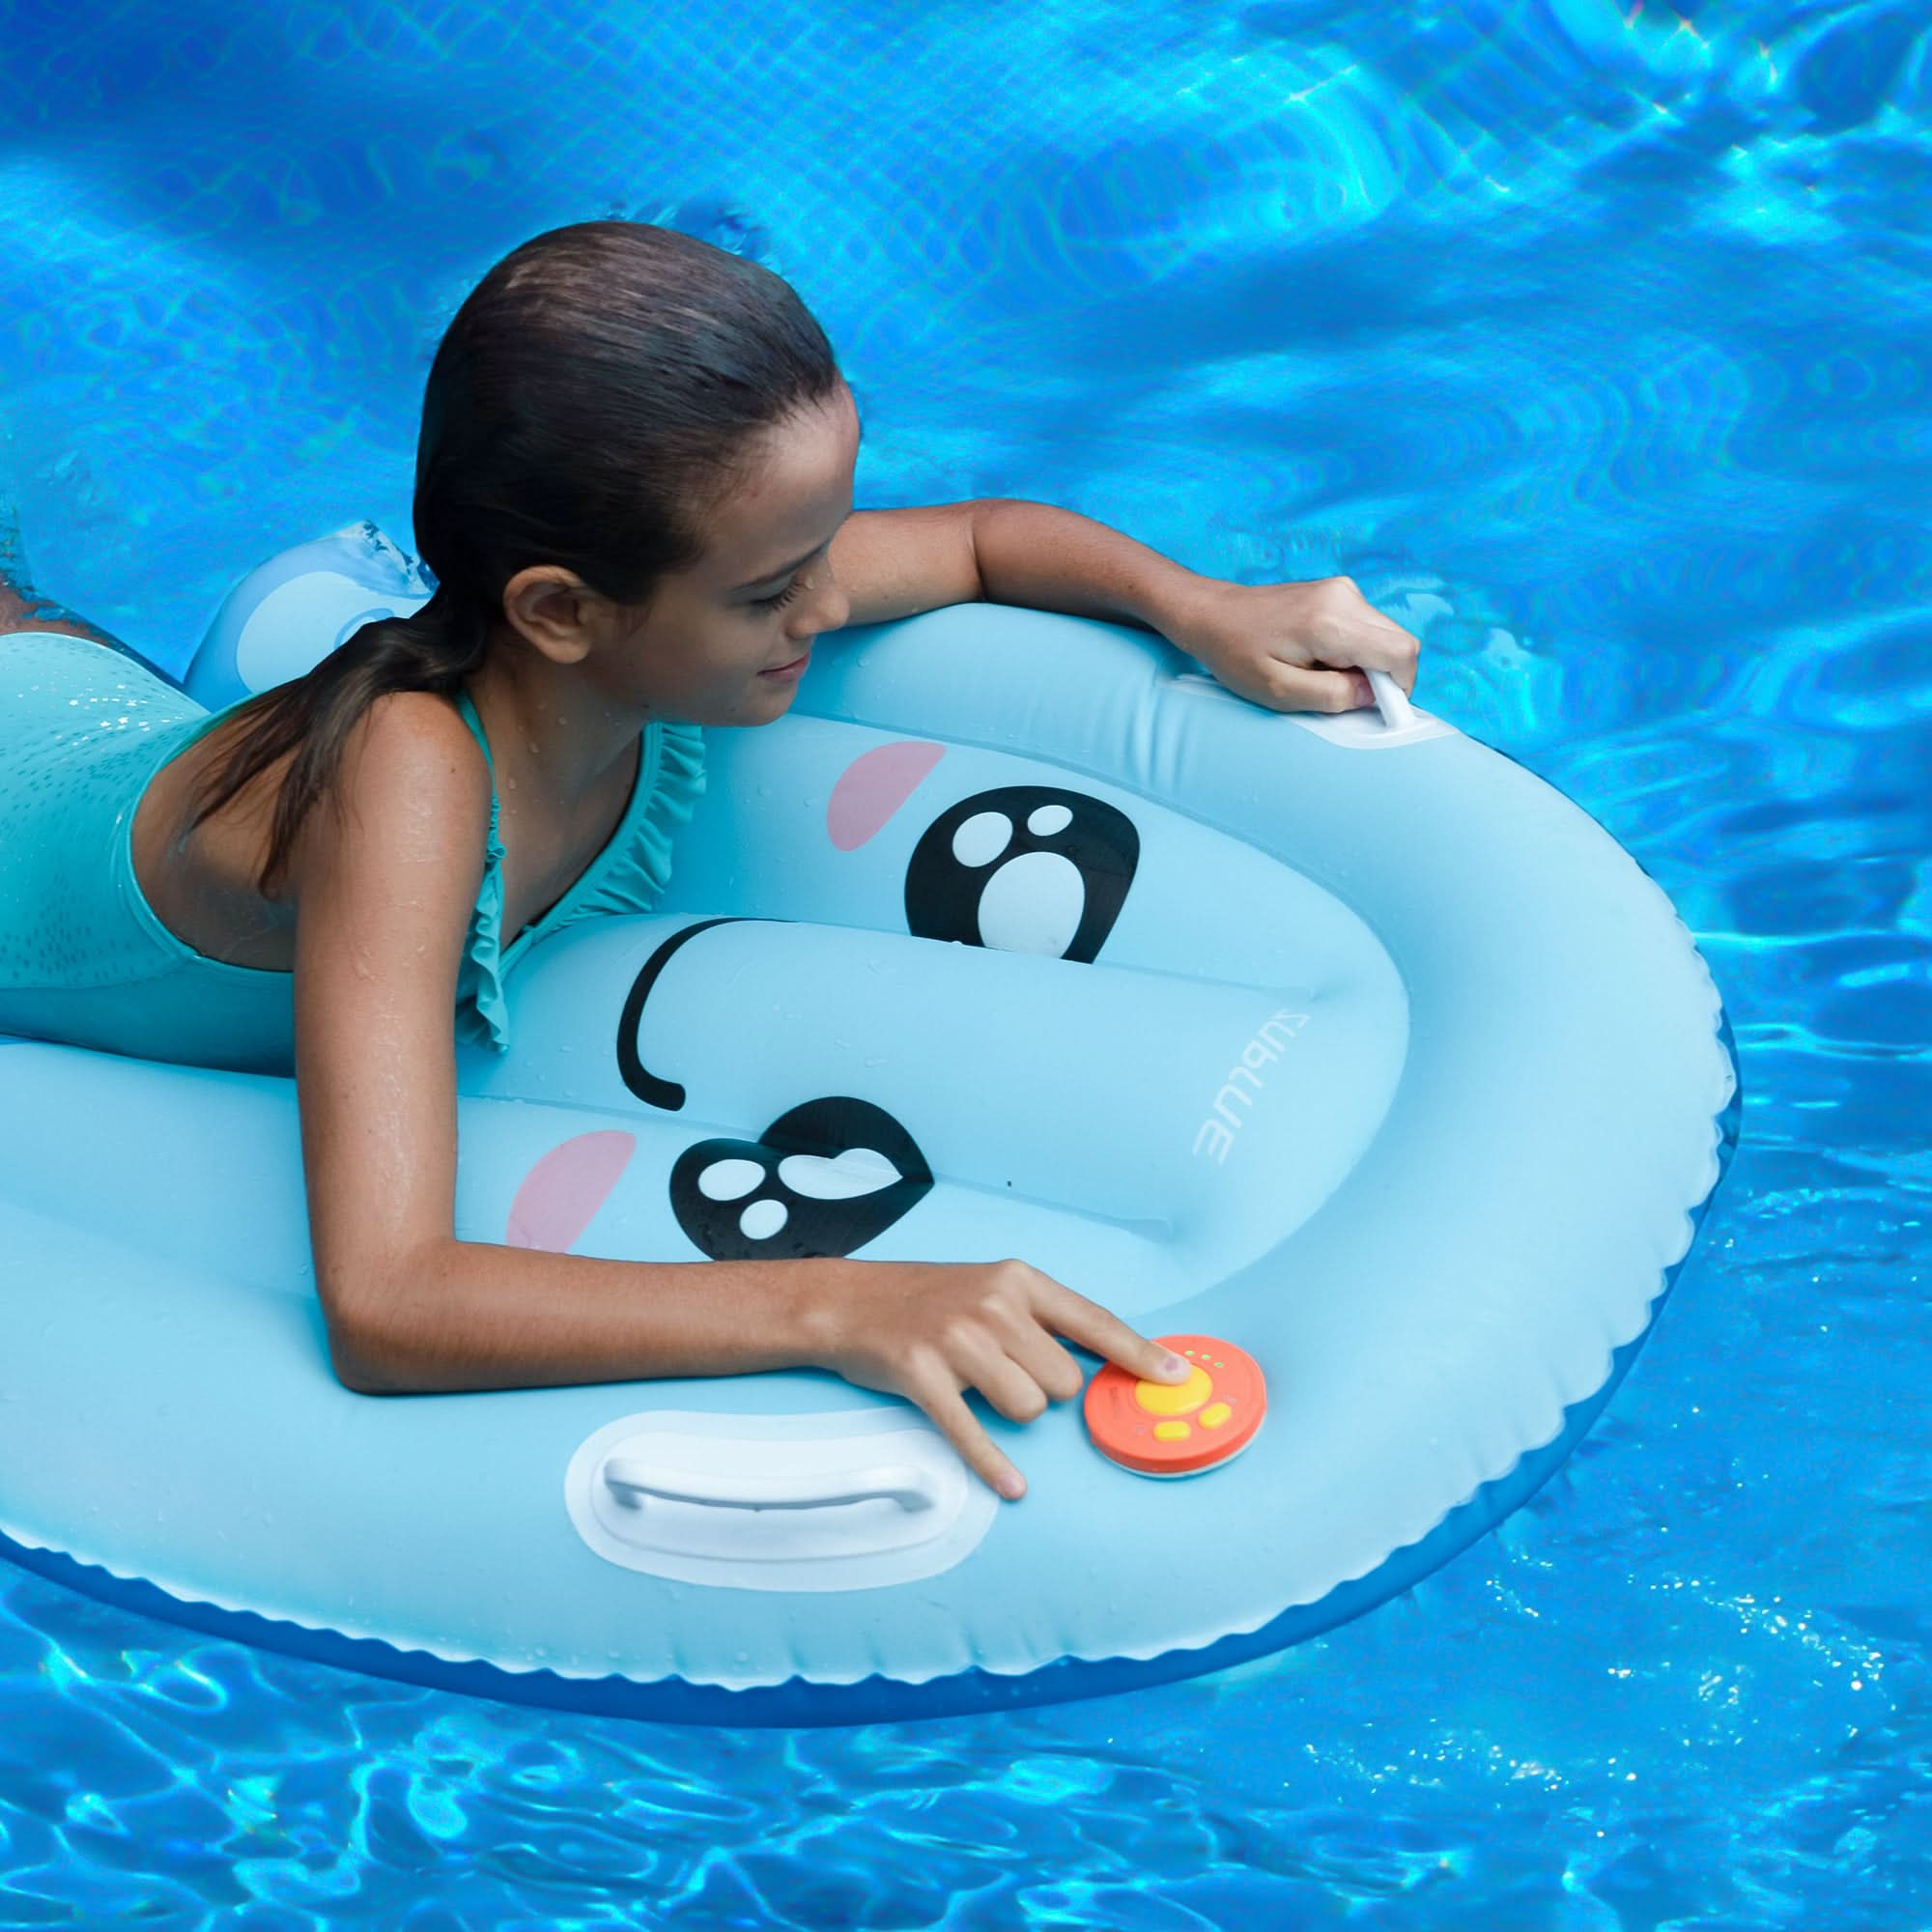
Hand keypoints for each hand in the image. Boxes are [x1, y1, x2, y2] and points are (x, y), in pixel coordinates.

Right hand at [797, 1257, 1193, 1500]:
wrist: (850, 1301)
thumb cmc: (930, 1300)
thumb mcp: (992, 1288)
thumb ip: (1043, 1319)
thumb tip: (1100, 1362)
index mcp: (1019, 1280)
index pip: (1094, 1321)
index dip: (1139, 1354)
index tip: (1177, 1377)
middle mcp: (994, 1305)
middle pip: (1061, 1381)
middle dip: (1043, 1391)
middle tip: (1006, 1376)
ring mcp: (957, 1339)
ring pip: (1026, 1408)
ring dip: (1011, 1414)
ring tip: (978, 1391)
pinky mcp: (923, 1375)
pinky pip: (974, 1433)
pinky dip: (994, 1465)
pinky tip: (1012, 1485)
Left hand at [1160, 575, 1421, 714]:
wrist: (1211, 613)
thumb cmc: (1236, 654)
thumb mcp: (1280, 690)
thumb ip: (1332, 695)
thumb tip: (1374, 695)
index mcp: (1331, 622)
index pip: (1401, 652)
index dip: (1399, 687)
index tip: (1377, 707)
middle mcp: (1344, 597)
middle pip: (1399, 642)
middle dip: (1382, 676)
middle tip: (1343, 693)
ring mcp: (1343, 589)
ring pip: (1385, 634)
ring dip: (1367, 662)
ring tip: (1322, 672)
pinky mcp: (1338, 591)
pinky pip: (1368, 626)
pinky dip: (1355, 648)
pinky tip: (1320, 656)